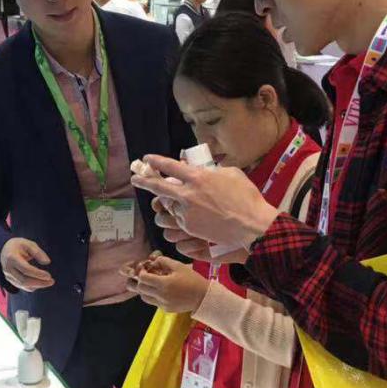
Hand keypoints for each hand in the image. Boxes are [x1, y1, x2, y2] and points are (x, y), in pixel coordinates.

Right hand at [0, 238, 54, 291]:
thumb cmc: (18, 245)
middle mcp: (8, 269)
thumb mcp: (28, 244)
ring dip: (38, 285)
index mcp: (11, 258)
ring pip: (23, 285)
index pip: (26, 269)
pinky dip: (33, 286)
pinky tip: (41, 283)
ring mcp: (8, 276)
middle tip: (52, 281)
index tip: (49, 275)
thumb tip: (47, 262)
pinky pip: (22, 286)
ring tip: (49, 282)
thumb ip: (38, 252)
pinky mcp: (11, 280)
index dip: (38, 274)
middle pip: (24, 280)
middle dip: (39, 282)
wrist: (4, 250)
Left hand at [123, 253, 208, 313]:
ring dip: (145, 290)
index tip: (145, 269)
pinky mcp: (165, 309)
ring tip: (152, 284)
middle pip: (141, 288)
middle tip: (147, 276)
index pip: (143, 278)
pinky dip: (152, 296)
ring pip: (144, 297)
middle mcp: (161, 295)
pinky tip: (161, 291)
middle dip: (141, 281)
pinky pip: (153, 302)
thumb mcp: (179, 266)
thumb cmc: (192, 280)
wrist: (203, 297)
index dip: (141, 272)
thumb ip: (163, 261)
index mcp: (164, 283)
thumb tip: (153, 261)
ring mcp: (162, 304)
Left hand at [131, 155, 278, 250]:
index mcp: (198, 177)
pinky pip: (177, 219)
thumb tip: (204, 172)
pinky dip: (180, 215)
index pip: (169, 166)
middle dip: (143, 181)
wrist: (251, 225)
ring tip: (174, 200)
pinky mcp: (189, 228)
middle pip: (158, 187)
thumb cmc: (246, 197)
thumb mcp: (231, 174)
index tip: (147, 159)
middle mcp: (188, 194)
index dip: (156, 162)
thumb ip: (212, 172)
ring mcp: (186, 213)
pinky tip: (189, 214)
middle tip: (135, 178)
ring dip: (169, 202)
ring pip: (168, 206)